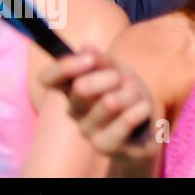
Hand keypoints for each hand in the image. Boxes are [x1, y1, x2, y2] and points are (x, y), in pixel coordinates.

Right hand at [38, 47, 158, 168]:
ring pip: (110, 102)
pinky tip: (142, 112)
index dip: (64, 67)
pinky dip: (141, 109)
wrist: (145, 130)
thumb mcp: (120, 72)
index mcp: (72, 90)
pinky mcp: (104, 146)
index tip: (89, 59)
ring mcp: (87, 130)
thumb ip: (103, 61)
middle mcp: (74, 111)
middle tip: (123, 81)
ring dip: (132, 94)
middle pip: (81, 87)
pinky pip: (127, 119)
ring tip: (136, 99)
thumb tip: (85, 48)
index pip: (48, 78)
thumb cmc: (128, 96)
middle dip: (112, 77)